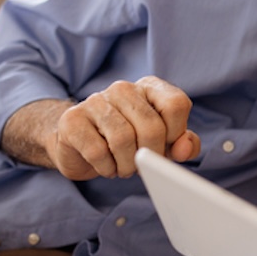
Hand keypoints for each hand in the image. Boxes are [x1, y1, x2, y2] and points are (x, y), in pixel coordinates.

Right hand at [49, 76, 199, 179]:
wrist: (80, 145)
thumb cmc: (131, 142)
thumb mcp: (163, 142)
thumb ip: (183, 144)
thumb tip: (184, 149)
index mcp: (150, 88)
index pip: (176, 104)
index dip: (176, 133)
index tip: (166, 146)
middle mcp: (123, 88)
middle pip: (152, 127)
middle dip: (151, 157)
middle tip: (143, 166)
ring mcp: (95, 101)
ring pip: (123, 140)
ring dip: (127, 165)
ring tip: (124, 168)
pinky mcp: (72, 120)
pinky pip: (97, 151)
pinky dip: (106, 167)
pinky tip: (106, 166)